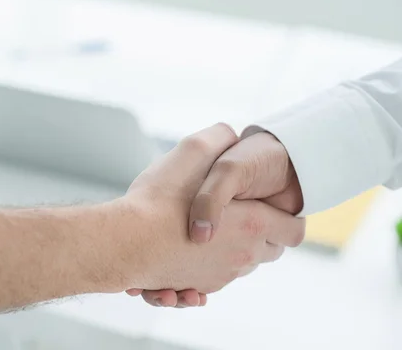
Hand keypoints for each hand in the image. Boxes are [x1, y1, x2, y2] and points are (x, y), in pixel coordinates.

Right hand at [121, 126, 304, 305]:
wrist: (126, 244)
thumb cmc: (159, 200)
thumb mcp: (193, 150)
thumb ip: (218, 138)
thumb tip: (231, 134)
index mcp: (253, 224)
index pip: (295, 229)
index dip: (287, 216)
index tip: (267, 205)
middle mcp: (243, 256)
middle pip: (270, 251)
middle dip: (258, 234)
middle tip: (233, 215)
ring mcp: (221, 276)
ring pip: (240, 265)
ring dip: (229, 250)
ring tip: (202, 231)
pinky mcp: (198, 287)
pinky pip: (212, 281)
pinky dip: (204, 267)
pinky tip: (183, 250)